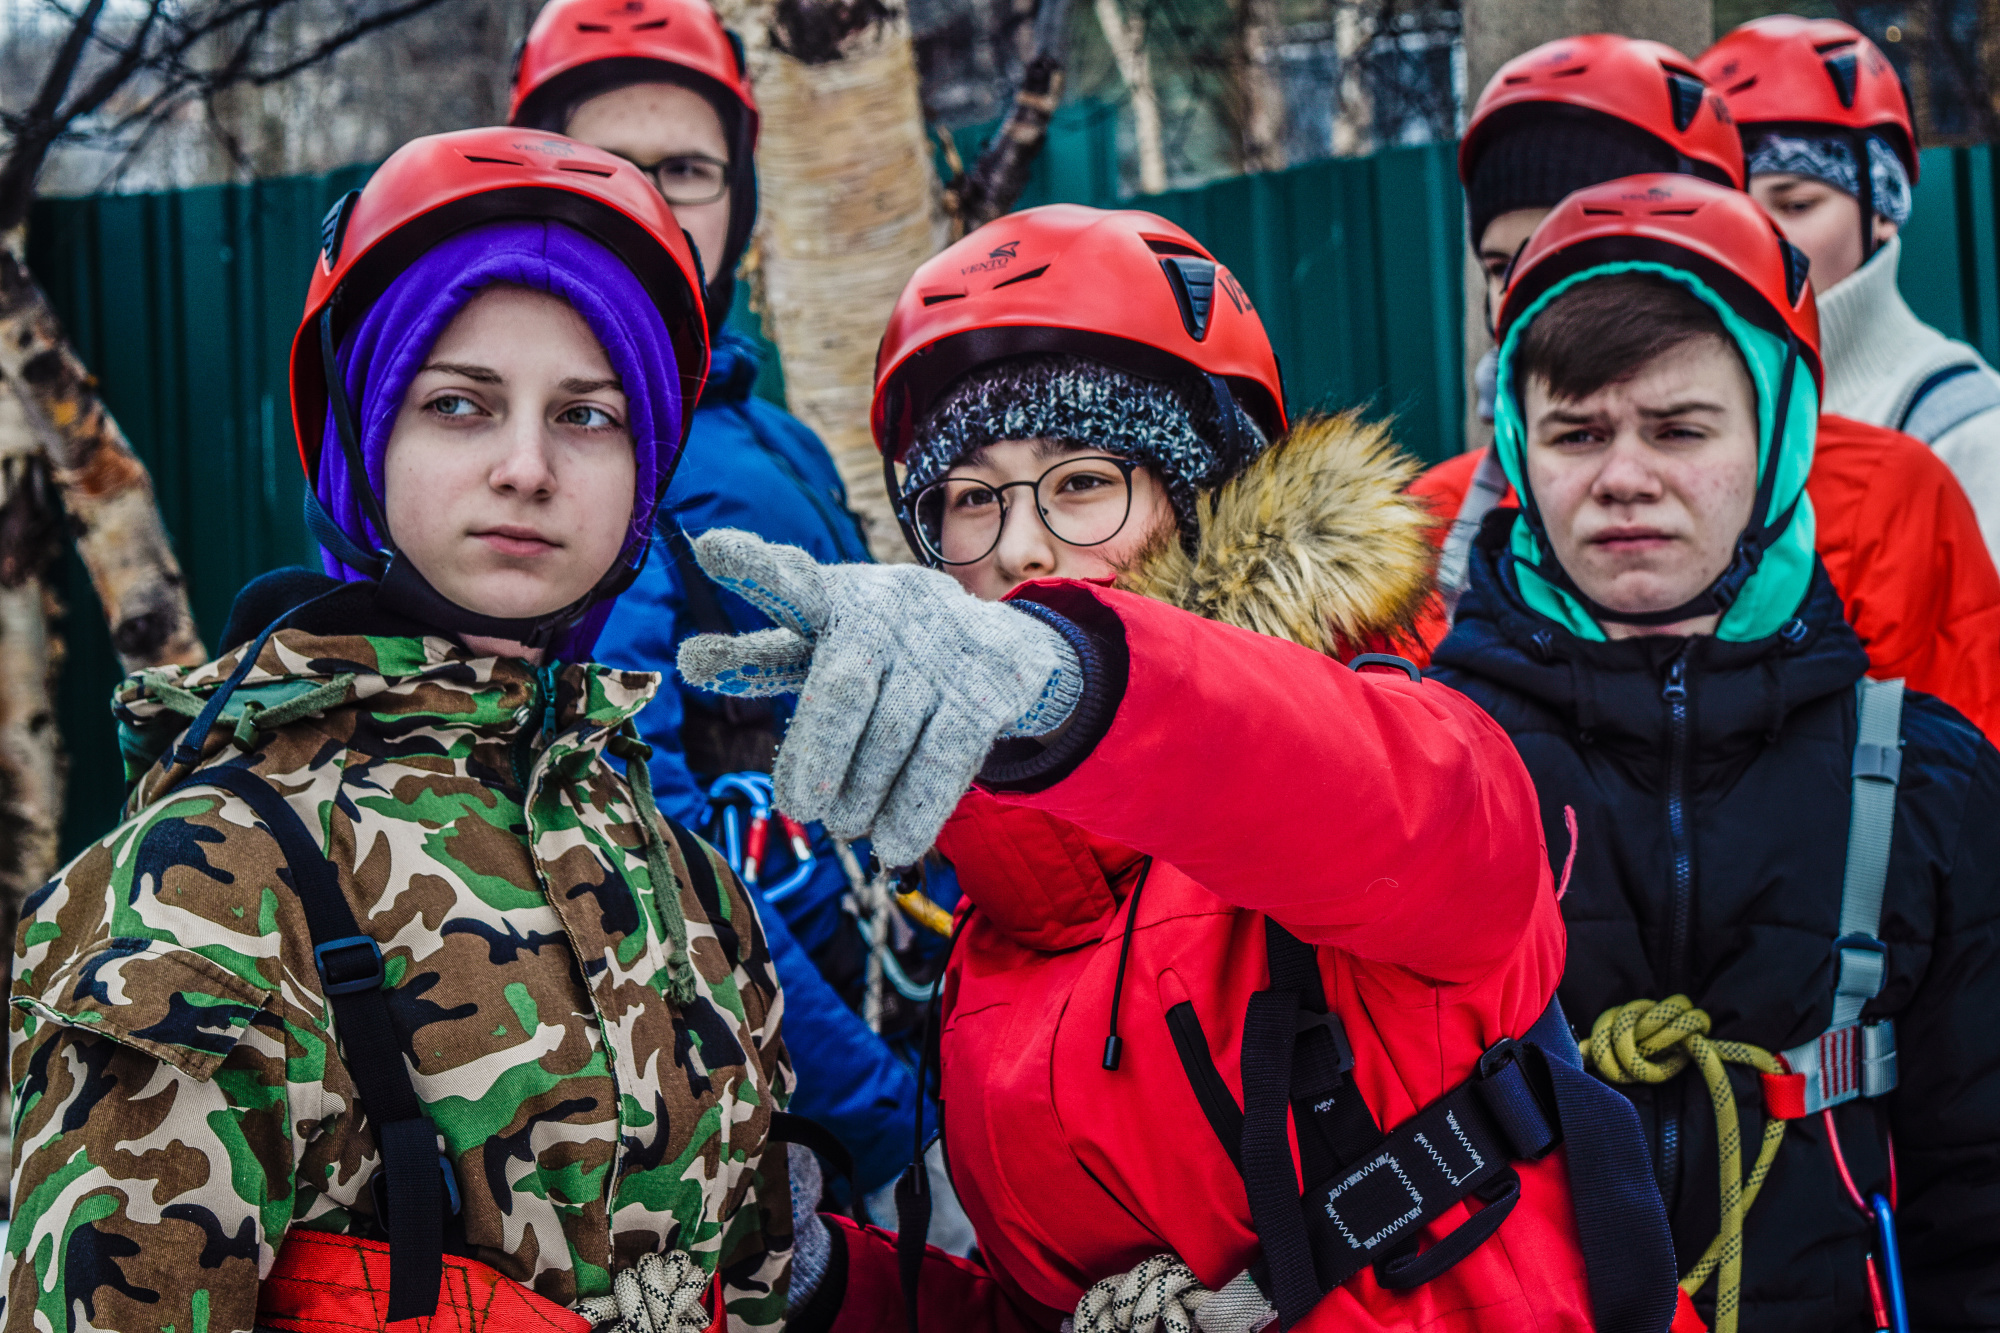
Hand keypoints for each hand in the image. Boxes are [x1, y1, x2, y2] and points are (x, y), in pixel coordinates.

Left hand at [677, 531, 1082, 866]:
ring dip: (862, 794)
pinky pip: (943, 760)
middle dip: (820, 753)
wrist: (1007, 649)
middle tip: (801, 806)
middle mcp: (887, 612)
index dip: (752, 566)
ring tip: (843, 826)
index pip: (789, 581)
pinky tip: (894, 845)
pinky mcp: (986, 687)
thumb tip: (687, 661)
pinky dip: (913, 810)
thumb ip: (763, 655)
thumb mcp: (826, 643)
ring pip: (890, 737)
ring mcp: (941, 648)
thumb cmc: (886, 650)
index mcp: (835, 597)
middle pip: (842, 689)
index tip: (707, 548)